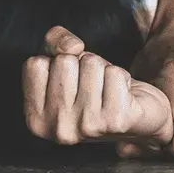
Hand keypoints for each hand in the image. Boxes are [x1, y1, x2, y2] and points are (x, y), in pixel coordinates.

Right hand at [22, 26, 173, 146]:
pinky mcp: (116, 121)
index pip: (34, 63)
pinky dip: (122, 77)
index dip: (56, 63)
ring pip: (91, 64)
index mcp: (36, 120)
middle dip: (81, 65)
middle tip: (91, 86)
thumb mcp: (65, 63)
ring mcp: (87, 127)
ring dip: (103, 70)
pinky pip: (115, 72)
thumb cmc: (96, 88)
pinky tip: (122, 96)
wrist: (138, 118)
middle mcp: (59, 129)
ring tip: (107, 90)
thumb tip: (72, 46)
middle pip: (64, 61)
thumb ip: (53, 43)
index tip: (69, 82)